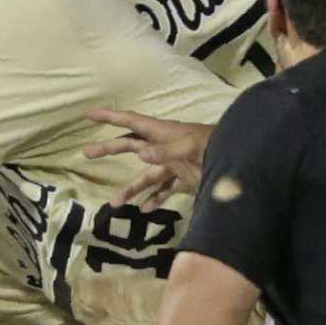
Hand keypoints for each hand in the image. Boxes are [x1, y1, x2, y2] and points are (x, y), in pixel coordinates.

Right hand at [83, 109, 212, 204]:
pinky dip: (155, 199)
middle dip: (109, 149)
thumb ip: (166, 151)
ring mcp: (172, 164)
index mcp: (161, 133)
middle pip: (130, 146)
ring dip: (130, 189)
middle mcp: (162, 147)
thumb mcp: (189, 146)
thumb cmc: (214, 146)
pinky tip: (145, 210)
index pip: (129, 121)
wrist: (239, 159)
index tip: (88, 114)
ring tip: (114, 203)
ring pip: (145, 176)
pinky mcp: (183, 179)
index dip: (108, 117)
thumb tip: (140, 155)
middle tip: (86, 154)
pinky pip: (164, 190)